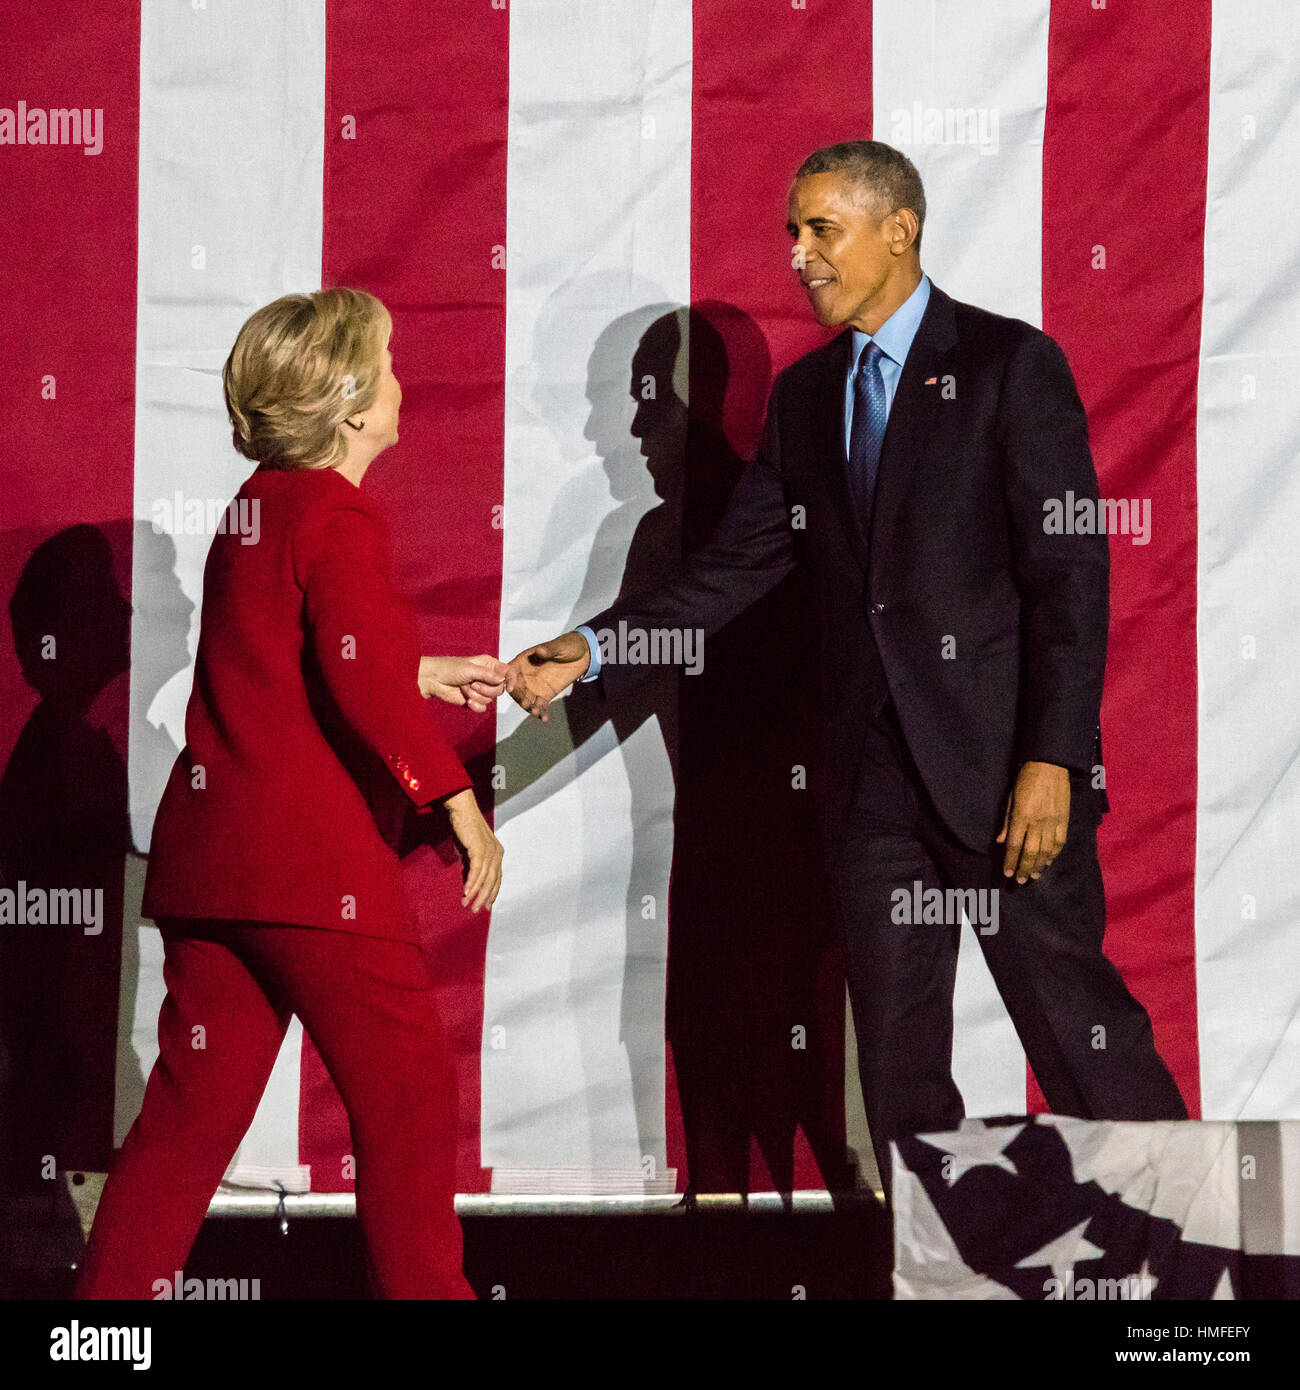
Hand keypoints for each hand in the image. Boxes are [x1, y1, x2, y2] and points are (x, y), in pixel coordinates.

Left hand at [419, 654, 508, 712]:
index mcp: (489, 665)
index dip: (511, 680)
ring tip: (464, 688)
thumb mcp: (471, 668)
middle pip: (499, 689)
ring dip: (476, 695)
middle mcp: (487, 677)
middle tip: (472, 683)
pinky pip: (483, 707)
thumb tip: (503, 680)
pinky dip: (475, 705)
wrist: (434, 680)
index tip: (509, 688)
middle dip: (485, 688)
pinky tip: (467, 701)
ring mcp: (481, 689)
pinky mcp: (475, 700)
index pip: (508, 672)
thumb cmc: (450, 668)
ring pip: (490, 699)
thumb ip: (488, 675)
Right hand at [443, 788, 503, 911]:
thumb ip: (472, 865)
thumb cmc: (464, 829)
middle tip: (475, 911)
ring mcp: (490, 850)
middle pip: (492, 881)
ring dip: (475, 893)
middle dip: (484, 898)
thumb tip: (470, 882)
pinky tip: (465, 892)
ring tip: (467, 905)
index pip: (497, 878)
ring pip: (485, 878)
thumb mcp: (469, 851)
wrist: (461, 809)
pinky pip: (476, 870)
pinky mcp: (480, 848)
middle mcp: (497, 853)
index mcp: (497, 853)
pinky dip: (471, 882)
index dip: (492, 893)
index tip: (486, 907)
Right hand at [506, 631, 591, 721]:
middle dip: (519, 697)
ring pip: (527, 699)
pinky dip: (541, 712)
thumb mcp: (559, 647)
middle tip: (525, 704)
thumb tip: (539, 651)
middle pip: (516, 688)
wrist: (582, 656)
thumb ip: (549, 650)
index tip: (510, 689)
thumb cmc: (568, 646)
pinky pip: (540, 705)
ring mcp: (535, 686)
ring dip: (529, 707)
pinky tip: (544, 718)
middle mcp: (526, 675)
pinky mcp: (545, 694)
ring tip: (536, 712)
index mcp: (525, 660)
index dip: (508, 679)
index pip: (510, 671)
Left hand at [997, 761, 1070, 883]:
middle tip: (1021, 881)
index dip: (1011, 861)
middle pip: (1031, 852)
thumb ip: (1006, 821)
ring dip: (1039, 865)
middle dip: (1024, 868)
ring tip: (1034, 876)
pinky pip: (1060, 841)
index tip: (1008, 873)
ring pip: (1046, 850)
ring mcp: (1053, 822)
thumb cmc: (1025, 779)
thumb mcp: (1010, 798)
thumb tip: (1001, 841)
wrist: (1050, 765)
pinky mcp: (1065, 819)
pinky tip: (1049, 861)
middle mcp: (1038, 822)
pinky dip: (1054, 854)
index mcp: (1022, 816)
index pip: (1015, 845)